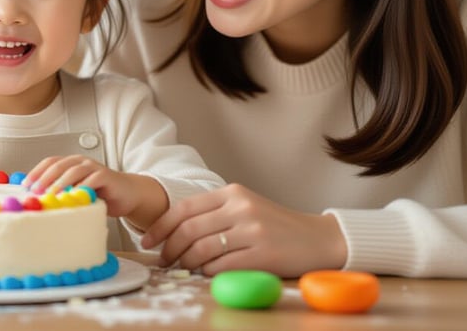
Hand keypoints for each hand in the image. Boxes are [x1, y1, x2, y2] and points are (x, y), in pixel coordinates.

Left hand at [23, 155, 165, 225]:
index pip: (50, 162)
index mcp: (71, 163)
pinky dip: (80, 188)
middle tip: (35, 191)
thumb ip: (62, 194)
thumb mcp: (78, 193)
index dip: (36, 172)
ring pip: (72, 171)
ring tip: (50, 196)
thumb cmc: (100, 195)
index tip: (25, 185)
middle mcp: (81, 162)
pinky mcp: (105, 176)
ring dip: (59, 183)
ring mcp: (94, 167)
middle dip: (44, 177)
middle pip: (58, 165)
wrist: (128, 194)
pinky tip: (73, 198)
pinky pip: (91, 181)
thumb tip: (37, 202)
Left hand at [140, 183, 347, 277]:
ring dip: (186, 262)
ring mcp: (253, 230)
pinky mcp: (263, 254)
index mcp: (232, 193)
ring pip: (202, 249)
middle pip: (189, 229)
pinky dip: (208, 272)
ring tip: (182, 268)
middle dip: (169, 248)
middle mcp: (241, 207)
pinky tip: (206, 273)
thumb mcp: (244, 208)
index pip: (185, 208)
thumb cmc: (276, 226)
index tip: (147, 240)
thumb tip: (173, 233)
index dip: (161, 226)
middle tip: (162, 260)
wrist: (319, 238)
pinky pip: (222, 266)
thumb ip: (214, 214)